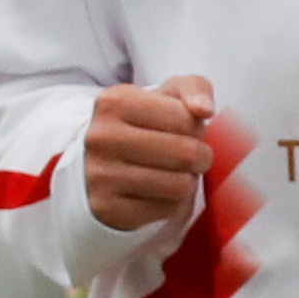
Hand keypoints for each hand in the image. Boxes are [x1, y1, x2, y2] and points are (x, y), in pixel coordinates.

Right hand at [86, 75, 216, 232]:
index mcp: (114, 102)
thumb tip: (204, 109)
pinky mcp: (107, 208)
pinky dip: (171, 203)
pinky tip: (155, 192)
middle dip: (199, 157)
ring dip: (186, 181)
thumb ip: (194, 88)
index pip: (186, 119)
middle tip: (187, 156)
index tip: (181, 129)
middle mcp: (100, 137)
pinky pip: (167, 210)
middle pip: (186, 153)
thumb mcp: (165, 96)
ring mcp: (100, 174)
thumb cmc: (141, 126)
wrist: (95, 162)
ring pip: (180, 185)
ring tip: (170, 173)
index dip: (195, 127)